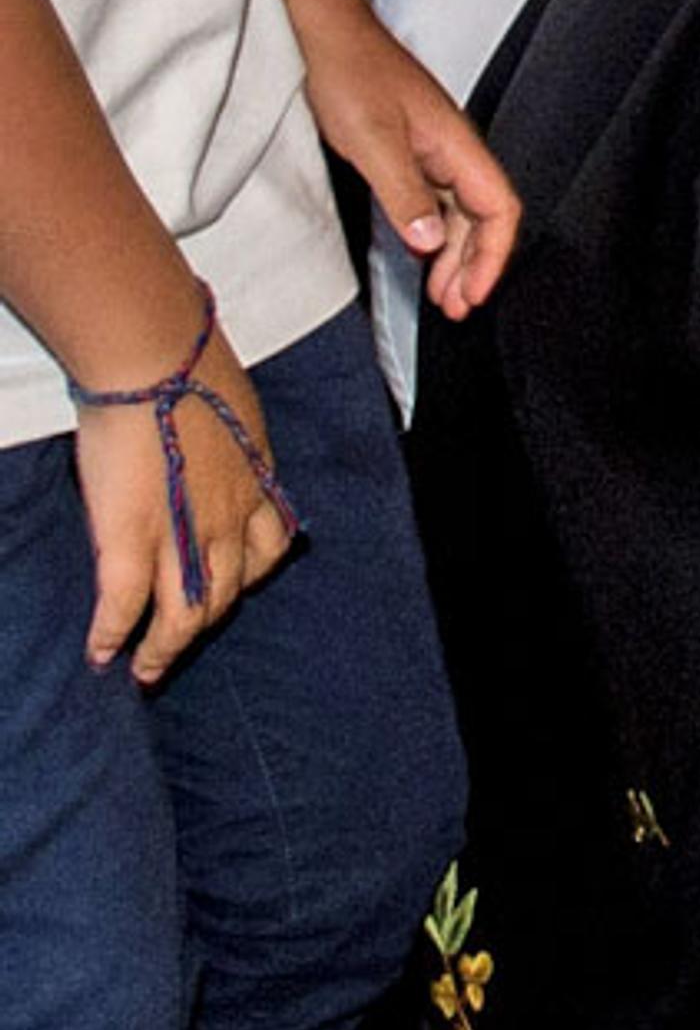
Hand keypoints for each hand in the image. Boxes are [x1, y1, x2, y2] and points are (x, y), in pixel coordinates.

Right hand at [79, 318, 290, 684]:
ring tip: (144, 671)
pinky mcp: (132, 538)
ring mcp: (182, 533)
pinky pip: (125, 605)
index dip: (251, 575)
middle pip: (227, 592)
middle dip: (203, 626)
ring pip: (184, 614)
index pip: (268, 547)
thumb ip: (229, 437)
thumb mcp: (237, 407)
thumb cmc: (194, 364)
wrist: (159, 358)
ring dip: (163, 649)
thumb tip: (215, 434)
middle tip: (179, 648)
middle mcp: (230, 517)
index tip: (234, 589)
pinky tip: (100, 654)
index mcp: (256, 482)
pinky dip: (112, 635)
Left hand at [300, 8, 518, 320]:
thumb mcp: (373, 139)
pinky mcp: (410, 149)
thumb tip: (431, 242)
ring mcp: (432, 149)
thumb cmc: (351, 71)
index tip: (474, 293)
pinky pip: (436, 201)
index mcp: (457, 145)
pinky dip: (434, 235)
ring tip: (443, 293)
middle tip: (457, 306)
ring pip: (460, 212)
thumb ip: (405, 192)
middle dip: (476, 266)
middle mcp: (453, 149)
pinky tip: (421, 251)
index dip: (493, 255)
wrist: (325, 33)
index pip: (499, 208)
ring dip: (456, 256)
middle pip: (484, 217)